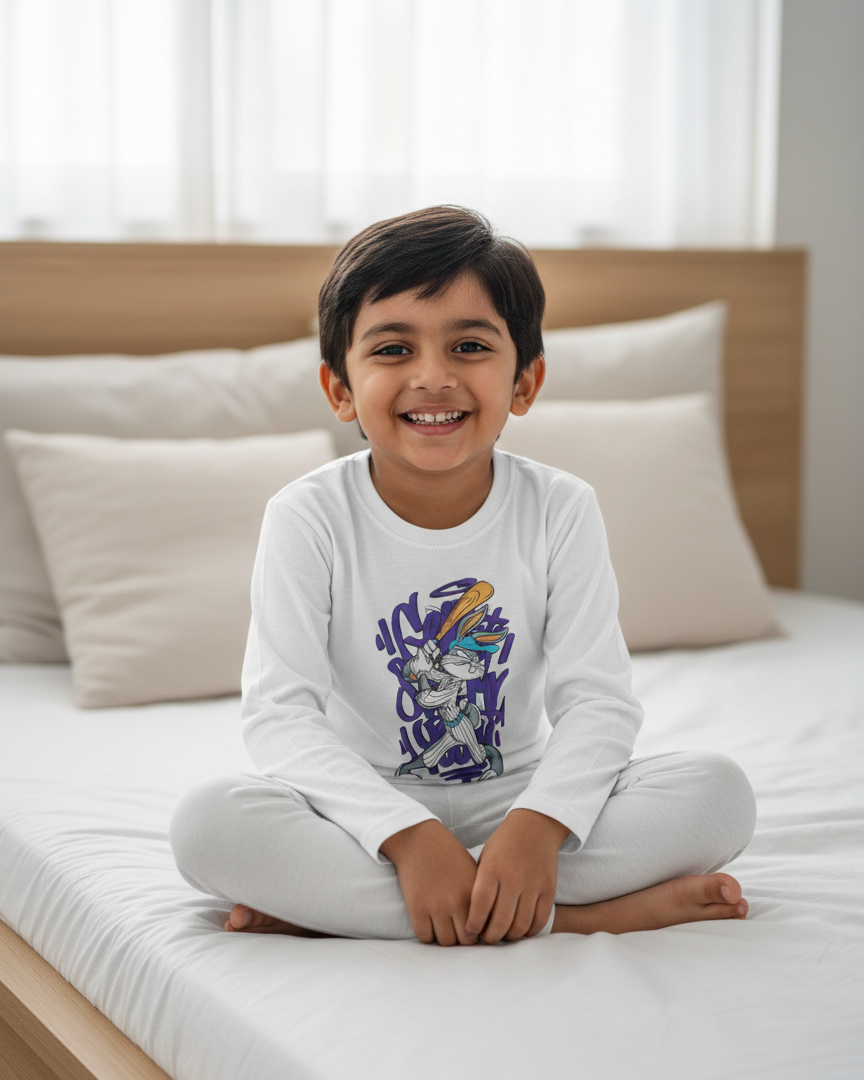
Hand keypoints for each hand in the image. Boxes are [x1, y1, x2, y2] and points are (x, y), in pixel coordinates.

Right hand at [380, 819, 478, 945]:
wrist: (419, 840)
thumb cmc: (449, 855)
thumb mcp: (472, 873)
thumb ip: (481, 898)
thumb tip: (485, 925)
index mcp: (474, 893)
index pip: (482, 930)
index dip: (477, 933)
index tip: (471, 928)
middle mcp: (457, 902)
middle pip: (464, 941)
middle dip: (461, 938)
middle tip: (456, 929)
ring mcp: (436, 906)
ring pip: (445, 942)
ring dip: (444, 936)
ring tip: (442, 925)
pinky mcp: (417, 908)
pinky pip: (425, 937)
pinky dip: (427, 934)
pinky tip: (428, 922)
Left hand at [467, 809, 569, 943]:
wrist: (535, 826)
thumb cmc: (504, 843)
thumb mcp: (485, 857)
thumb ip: (479, 884)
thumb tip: (472, 916)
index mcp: (492, 868)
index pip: (479, 906)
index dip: (473, 925)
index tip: (470, 931)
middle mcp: (512, 878)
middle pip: (500, 921)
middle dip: (490, 937)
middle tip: (486, 939)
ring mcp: (532, 885)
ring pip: (520, 925)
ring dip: (509, 937)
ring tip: (502, 936)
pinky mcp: (548, 889)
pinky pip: (539, 920)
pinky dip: (529, 931)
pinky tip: (521, 930)